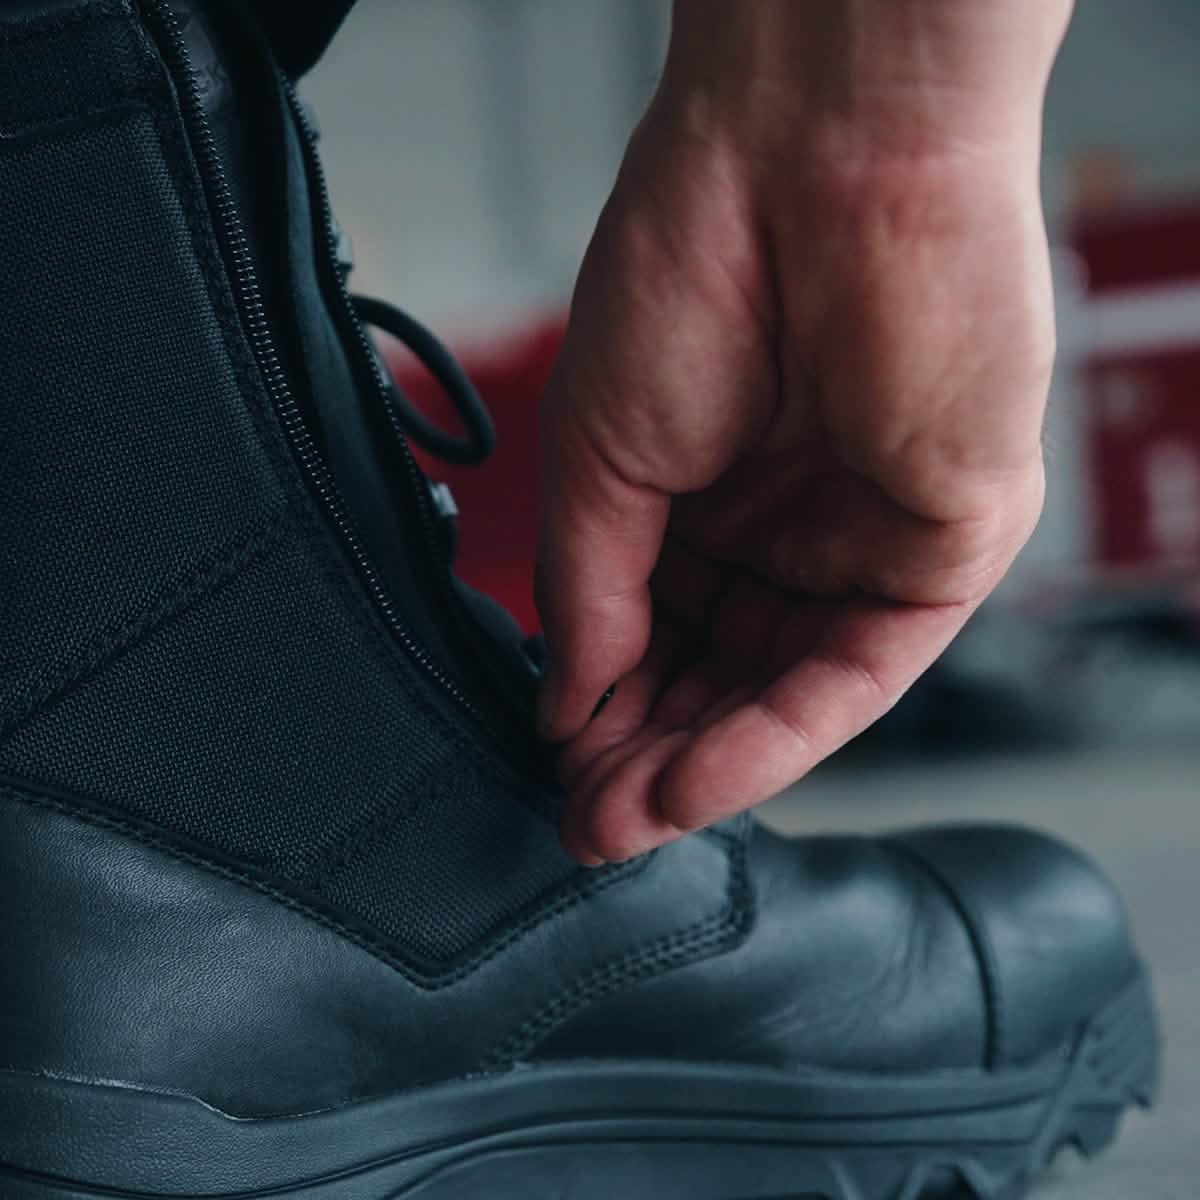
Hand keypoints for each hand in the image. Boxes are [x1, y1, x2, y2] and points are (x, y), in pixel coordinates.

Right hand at [536, 0, 1071, 864]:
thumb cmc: (691, 267)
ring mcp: (866, 536)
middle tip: (588, 823)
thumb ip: (591, 595)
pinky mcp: (944, 543)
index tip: (555, 767)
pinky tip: (699, 783)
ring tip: (628, 823)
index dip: (606, 705)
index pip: (656, 629)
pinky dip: (777, 734)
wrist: (811, 154)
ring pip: (788, 688)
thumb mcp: (598, 458)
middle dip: (652, 755)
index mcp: (703, 491)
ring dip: (708, 765)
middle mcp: (789, 522)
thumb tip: (561, 708)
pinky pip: (860, 669)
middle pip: (722, 673)